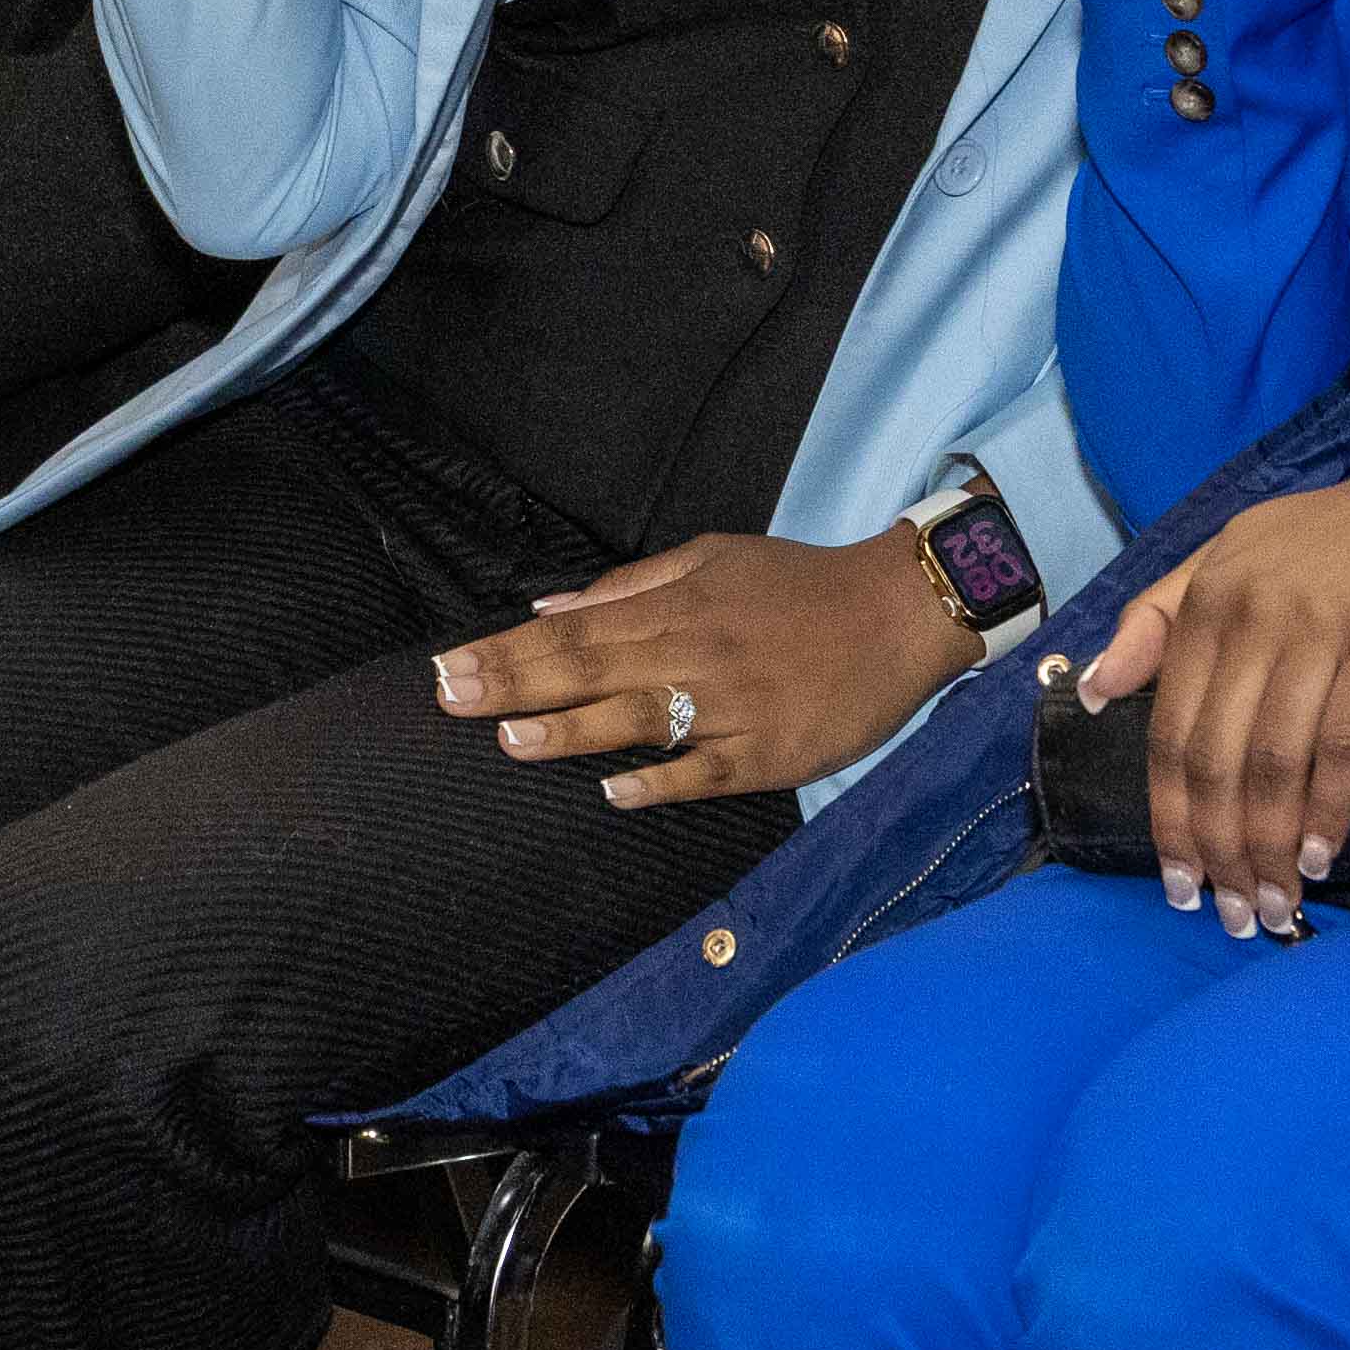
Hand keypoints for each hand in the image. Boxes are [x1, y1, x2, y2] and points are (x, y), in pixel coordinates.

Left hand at [430, 527, 975, 809]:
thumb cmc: (796, 585)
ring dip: (572, 731)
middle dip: (515, 686)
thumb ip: (631, 586)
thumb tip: (549, 608)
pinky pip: (707, 772)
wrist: (899, 611)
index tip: (450, 667)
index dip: (509, 650)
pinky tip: (615, 791)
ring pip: (640, 719)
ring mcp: (733, 707)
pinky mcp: (770, 754)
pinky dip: (662, 780)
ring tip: (510, 740)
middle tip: (450, 699)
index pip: (575, 629)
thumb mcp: (713, 558)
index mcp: (677, 605)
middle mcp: (696, 653)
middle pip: (593, 670)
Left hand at [1071, 463, 1349, 925]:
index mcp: (1208, 598)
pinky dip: (1331, 807)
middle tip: (1236, 915)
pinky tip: (1325, 854)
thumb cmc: (1336, 537)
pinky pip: (1349, 739)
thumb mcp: (1232, 557)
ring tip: (1279, 904)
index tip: (1177, 884)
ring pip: (1276, 760)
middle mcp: (1255, 611)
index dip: (1169, 818)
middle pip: (1217, 757)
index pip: (1170, 731)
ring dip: (1272, 846)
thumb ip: (1158, 620)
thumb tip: (1091, 693)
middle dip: (1218, 850)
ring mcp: (1325, 621)